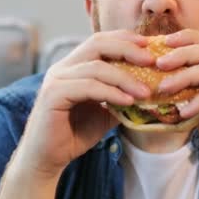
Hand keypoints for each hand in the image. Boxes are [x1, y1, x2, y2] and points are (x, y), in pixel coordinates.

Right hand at [16, 30, 153, 176]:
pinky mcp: (53, 95)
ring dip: (124, 78)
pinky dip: (110, 92)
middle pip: (97, 44)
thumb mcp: (105, 114)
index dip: (125, 39)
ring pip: (95, 67)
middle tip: (151, 60)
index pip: (101, 41)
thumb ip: (121, 99)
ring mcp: (56, 79)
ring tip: (145, 92)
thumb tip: (150, 92)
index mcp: (74, 67)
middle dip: (127, 49)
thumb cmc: (74, 135)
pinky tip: (127, 101)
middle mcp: (63, 68)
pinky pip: (87, 87)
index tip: (150, 45)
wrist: (47, 159)